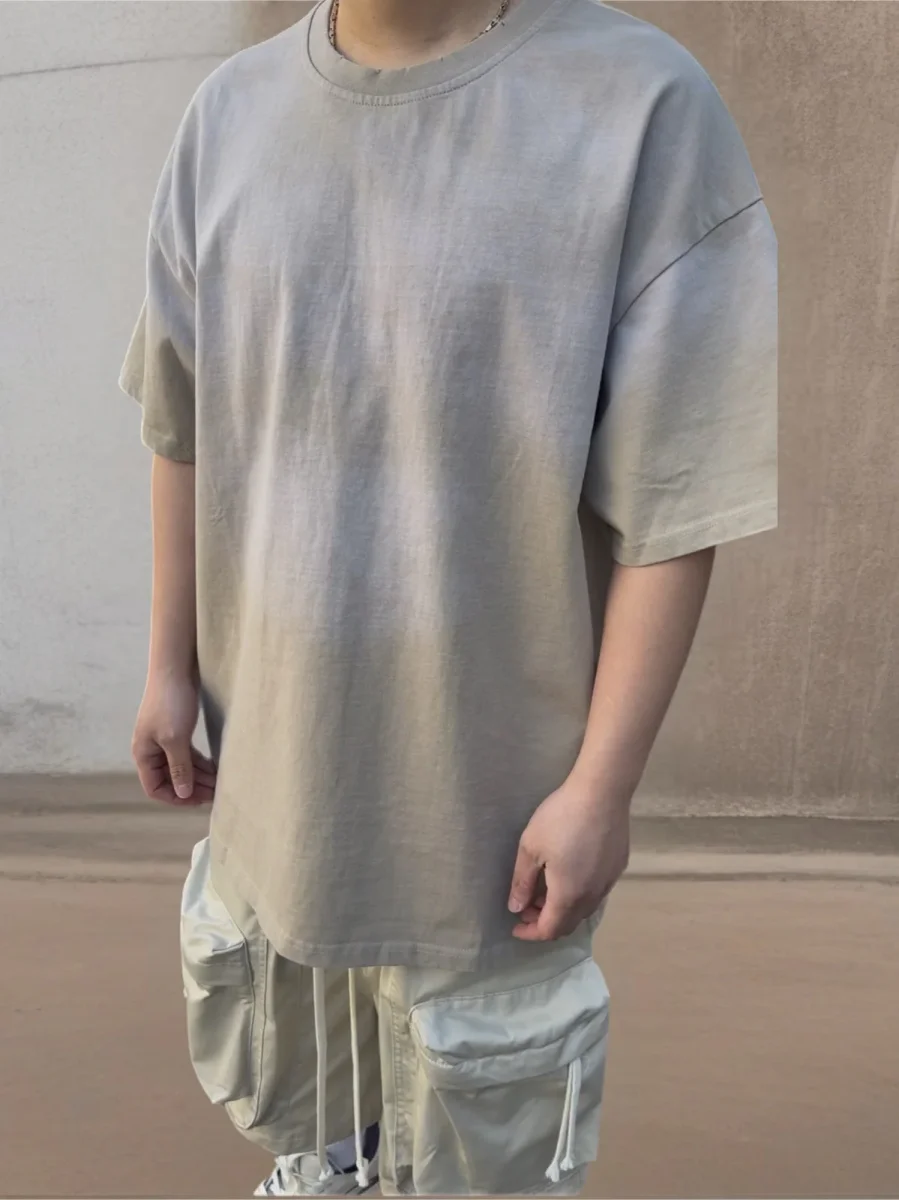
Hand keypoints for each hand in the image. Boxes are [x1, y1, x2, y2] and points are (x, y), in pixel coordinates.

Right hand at [132, 672, 215, 805]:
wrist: (175, 668)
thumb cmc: (171, 703)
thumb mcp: (175, 739)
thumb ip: (179, 768)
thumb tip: (183, 794)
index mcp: (143, 754)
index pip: (155, 788)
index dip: (175, 797)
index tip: (198, 800)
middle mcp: (151, 749)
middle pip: (170, 779)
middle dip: (192, 787)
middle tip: (217, 793)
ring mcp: (164, 739)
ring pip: (181, 767)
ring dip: (199, 776)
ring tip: (220, 783)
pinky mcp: (178, 730)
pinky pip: (188, 755)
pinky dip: (200, 763)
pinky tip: (215, 768)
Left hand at [508, 775, 629, 941]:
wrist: (601, 793)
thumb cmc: (560, 819)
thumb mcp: (531, 848)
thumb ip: (522, 882)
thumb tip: (516, 908)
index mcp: (568, 896)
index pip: (549, 930)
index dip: (530, 932)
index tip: (515, 926)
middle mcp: (592, 896)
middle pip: (568, 924)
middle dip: (545, 922)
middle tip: (527, 906)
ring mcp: (608, 882)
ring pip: (584, 909)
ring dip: (563, 908)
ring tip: (546, 889)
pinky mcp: (618, 867)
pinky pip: (596, 892)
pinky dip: (579, 894)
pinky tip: (570, 873)